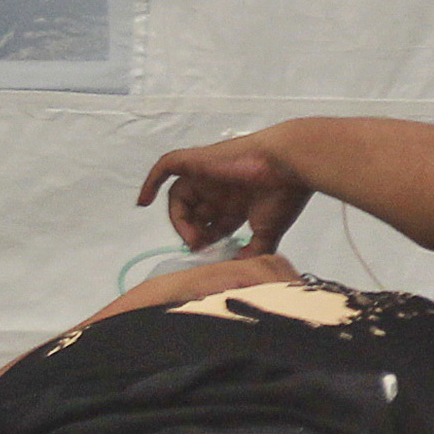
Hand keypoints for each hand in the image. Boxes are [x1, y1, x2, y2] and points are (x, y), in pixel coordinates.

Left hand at [139, 134, 312, 255]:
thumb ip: (254, 253)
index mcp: (239, 201)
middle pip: (196, 212)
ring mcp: (208, 173)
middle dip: (194, 232)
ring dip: (179, 219)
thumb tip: (241, 272)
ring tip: (190, 235)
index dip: (208, 240)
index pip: (214, 223)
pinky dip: (152, 181)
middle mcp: (222, 187)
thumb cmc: (283, 195)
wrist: (289, 164)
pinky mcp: (196, 161)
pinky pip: (166, 166)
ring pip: (180, 195)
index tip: (210, 253)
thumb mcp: (268, 232)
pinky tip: (144, 202)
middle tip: (199, 246)